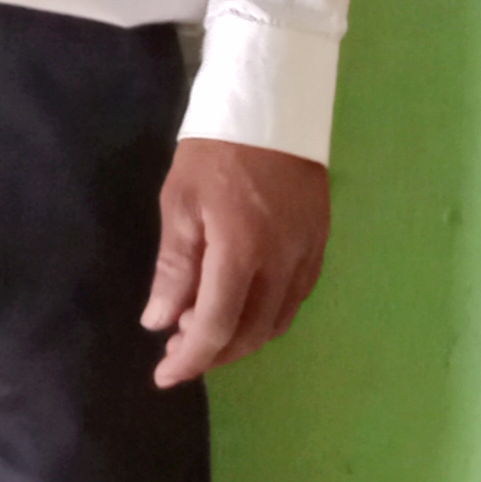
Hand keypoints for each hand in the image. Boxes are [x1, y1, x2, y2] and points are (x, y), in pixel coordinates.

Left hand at [141, 139, 329, 384]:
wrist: (272, 104)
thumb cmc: (215, 150)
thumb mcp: (180, 204)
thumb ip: (174, 269)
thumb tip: (160, 323)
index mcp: (242, 252)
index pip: (217, 327)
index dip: (190, 359)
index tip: (164, 376)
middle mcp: (282, 263)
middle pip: (250, 333)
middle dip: (213, 352)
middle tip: (178, 350)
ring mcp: (307, 254)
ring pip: (276, 321)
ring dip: (240, 337)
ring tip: (203, 327)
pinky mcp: (320, 243)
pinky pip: (295, 298)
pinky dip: (266, 315)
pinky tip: (240, 304)